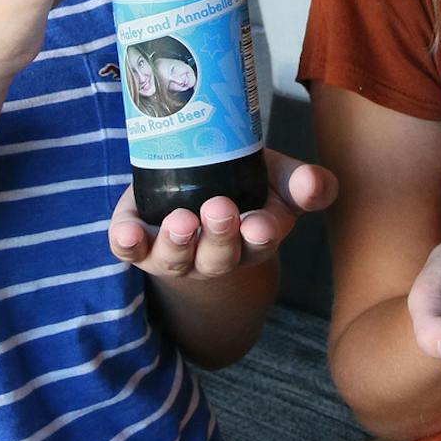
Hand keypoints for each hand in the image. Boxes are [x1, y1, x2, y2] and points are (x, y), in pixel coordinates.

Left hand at [108, 149, 337, 279]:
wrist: (197, 188)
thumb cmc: (246, 186)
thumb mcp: (278, 180)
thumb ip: (302, 182)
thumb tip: (315, 183)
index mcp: (253, 241)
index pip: (260, 244)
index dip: (260, 236)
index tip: (259, 222)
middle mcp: (213, 257)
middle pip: (217, 258)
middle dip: (218, 237)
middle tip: (219, 209)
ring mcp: (174, 254)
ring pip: (174, 260)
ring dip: (176, 243)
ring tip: (180, 220)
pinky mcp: (140, 243)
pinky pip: (130, 250)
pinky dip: (126, 243)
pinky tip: (125, 233)